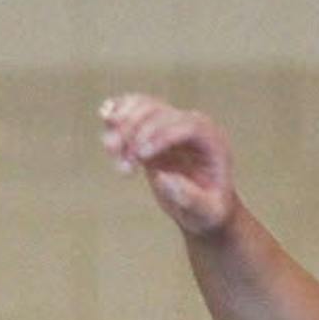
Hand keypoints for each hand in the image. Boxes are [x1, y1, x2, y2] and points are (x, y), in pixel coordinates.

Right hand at [98, 93, 237, 236]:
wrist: (200, 207)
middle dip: (136, 133)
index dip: (161, 136)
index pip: (187, 125)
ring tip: (112, 151)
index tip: (142, 157)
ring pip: (143, 107)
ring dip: (121, 125)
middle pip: (160, 113)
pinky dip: (118, 111)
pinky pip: (133, 108)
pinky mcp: (152, 128)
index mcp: (212, 141)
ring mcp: (171, 123)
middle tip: (124, 166)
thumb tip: (166, 177)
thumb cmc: (209, 210)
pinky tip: (106, 118)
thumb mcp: (206, 212)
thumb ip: (191, 199)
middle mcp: (192, 125)